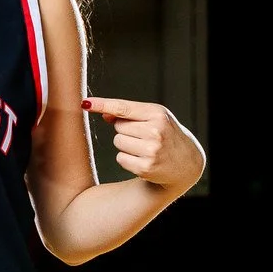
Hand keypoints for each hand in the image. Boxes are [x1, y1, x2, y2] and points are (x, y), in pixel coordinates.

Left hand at [86, 97, 204, 190]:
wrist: (186, 162)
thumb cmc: (166, 135)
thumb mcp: (153, 118)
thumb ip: (129, 114)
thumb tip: (103, 114)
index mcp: (157, 114)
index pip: (123, 108)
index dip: (103, 105)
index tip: (86, 103)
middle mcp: (155, 131)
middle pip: (118, 127)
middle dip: (126, 130)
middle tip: (144, 136)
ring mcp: (151, 150)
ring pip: (118, 142)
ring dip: (126, 145)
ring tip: (144, 147)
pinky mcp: (145, 168)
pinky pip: (120, 158)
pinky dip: (127, 159)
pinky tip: (143, 159)